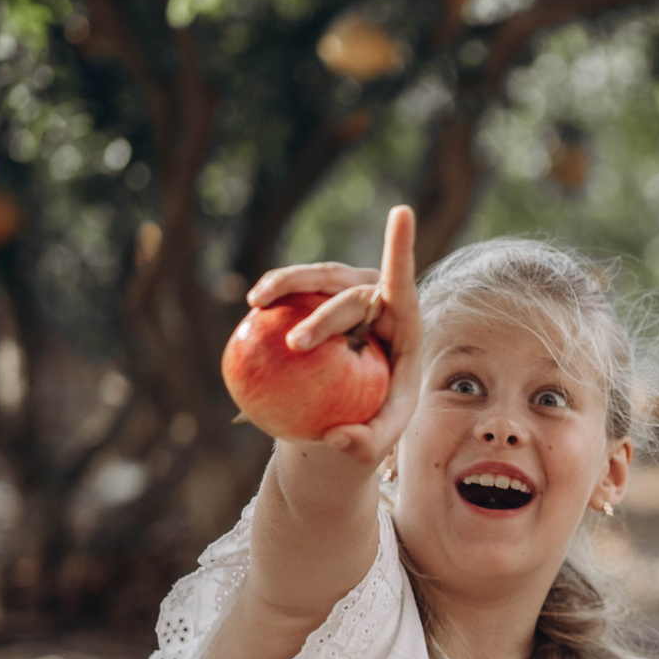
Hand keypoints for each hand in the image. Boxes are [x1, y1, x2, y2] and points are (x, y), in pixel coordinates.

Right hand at [245, 204, 422, 466]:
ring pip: (318, 276)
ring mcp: (345, 294)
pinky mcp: (315, 299)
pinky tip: (253, 310)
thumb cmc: (371, 423)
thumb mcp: (376, 442)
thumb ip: (364, 446)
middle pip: (352, 293)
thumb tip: (337, 440)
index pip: (403, 285)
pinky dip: (275, 296)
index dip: (401, 248)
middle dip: (324, 314)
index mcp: (405, 325)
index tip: (402, 212)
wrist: (347, 408)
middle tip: (297, 345)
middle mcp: (378, 300)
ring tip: (258, 303)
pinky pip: (294, 291)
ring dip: (289, 282)